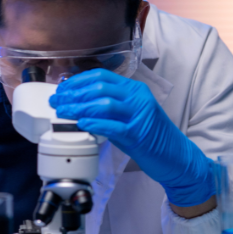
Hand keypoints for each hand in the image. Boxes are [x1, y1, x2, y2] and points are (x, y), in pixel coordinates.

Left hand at [49, 69, 213, 206]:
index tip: (62, 89)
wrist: (176, 156)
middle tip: (56, 102)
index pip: (101, 76)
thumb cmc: (148, 136)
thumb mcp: (127, 115)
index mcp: (134, 90)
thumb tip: (77, 103)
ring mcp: (139, 115)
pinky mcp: (138, 134)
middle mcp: (138, 98)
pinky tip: (82, 125)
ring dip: (79, 108)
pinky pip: (113, 126)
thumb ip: (107, 107)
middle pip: (99, 89)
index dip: (78, 81)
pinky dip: (95, 124)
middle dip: (73, 95)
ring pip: (104, 104)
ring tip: (63, 112)